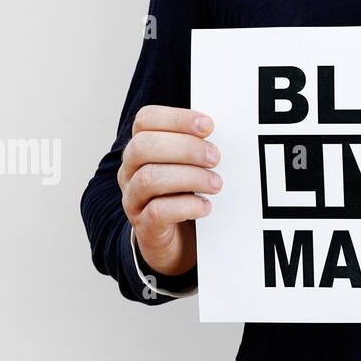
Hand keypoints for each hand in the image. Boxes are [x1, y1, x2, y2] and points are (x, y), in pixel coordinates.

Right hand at [117, 105, 221, 276]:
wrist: (176, 242)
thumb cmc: (185, 195)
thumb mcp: (190, 167)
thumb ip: (199, 147)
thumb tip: (229, 132)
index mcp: (141, 148)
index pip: (146, 120)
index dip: (176, 118)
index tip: (208, 125)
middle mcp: (130, 171)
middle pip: (143, 146)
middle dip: (185, 148)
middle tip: (215, 157)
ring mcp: (134, 200)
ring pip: (149, 178)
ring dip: (189, 177)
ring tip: (216, 184)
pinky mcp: (145, 227)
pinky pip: (157, 212)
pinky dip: (186, 206)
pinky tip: (206, 206)